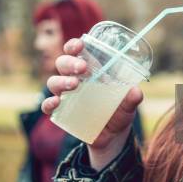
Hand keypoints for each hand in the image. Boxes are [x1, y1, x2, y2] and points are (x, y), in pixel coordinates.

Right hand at [41, 38, 142, 168]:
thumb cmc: (119, 111)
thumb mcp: (128, 105)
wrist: (113, 136)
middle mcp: (74, 78)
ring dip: (61, 81)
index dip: (74, 45)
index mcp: (89, 69)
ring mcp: (66, 95)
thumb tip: (135, 91)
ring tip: (75, 85)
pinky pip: (47, 105)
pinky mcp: (61, 112)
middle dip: (70, 62)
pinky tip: (56, 103)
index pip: (76, 51)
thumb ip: (131, 98)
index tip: (80, 45)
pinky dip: (48, 103)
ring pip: (53, 81)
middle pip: (62, 63)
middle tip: (82, 68)